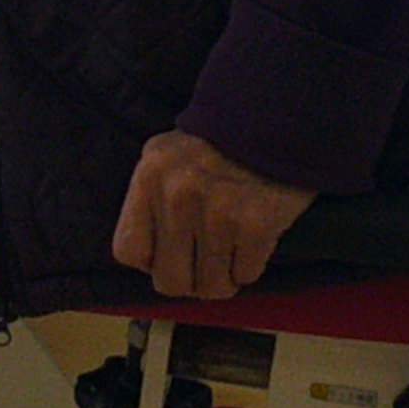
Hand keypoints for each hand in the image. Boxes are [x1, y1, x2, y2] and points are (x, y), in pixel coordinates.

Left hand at [109, 128, 316, 302]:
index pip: (129, 251)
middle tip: (205, 262)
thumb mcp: (167, 157)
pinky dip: (250, 266)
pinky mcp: (255, 225)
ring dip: (223, 278)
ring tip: (231, 252)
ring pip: (210, 287)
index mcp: (150, 177)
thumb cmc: (221, 143)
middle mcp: (178, 196)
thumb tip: (149, 256)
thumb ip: (150, 200)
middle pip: (169, 281)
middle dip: (189, 279)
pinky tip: (253, 241)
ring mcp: (218, 212)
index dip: (151, 259)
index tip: (169, 251)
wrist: (279, 119)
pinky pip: (245, 276)